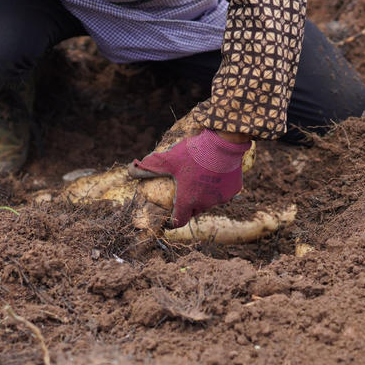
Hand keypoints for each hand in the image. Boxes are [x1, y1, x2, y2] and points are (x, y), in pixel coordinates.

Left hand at [129, 129, 250, 227]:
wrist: (223, 143)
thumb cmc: (194, 153)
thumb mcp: (168, 159)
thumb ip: (149, 166)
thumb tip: (131, 169)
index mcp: (188, 200)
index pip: (178, 221)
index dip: (171, 221)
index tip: (167, 217)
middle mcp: (205, 204)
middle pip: (193, 210)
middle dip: (187, 204)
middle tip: (183, 189)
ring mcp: (221, 198)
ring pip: (209, 200)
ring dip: (203, 194)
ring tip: (198, 177)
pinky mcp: (233, 190)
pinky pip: (223, 191)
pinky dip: (218, 186)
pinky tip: (214, 172)